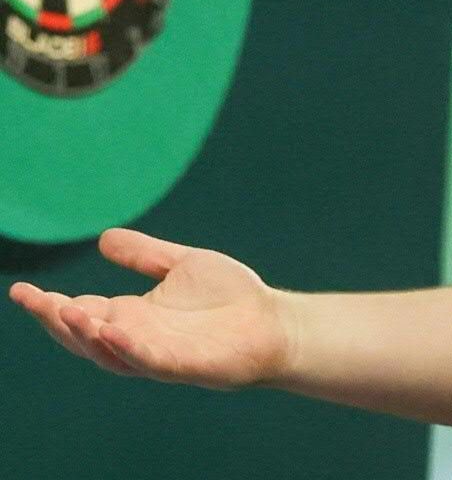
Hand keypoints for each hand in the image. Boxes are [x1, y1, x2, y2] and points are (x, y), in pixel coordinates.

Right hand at [8, 228, 292, 388]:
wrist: (275, 322)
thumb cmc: (231, 298)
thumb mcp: (182, 264)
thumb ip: (145, 255)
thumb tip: (103, 238)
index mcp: (132, 316)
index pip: (80, 310)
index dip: (49, 303)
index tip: (21, 289)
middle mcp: (137, 337)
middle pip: (83, 334)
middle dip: (54, 319)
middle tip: (31, 299)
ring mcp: (157, 354)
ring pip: (108, 351)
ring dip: (84, 333)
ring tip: (63, 310)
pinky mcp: (183, 365)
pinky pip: (148, 359)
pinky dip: (127, 347)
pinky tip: (110, 330)